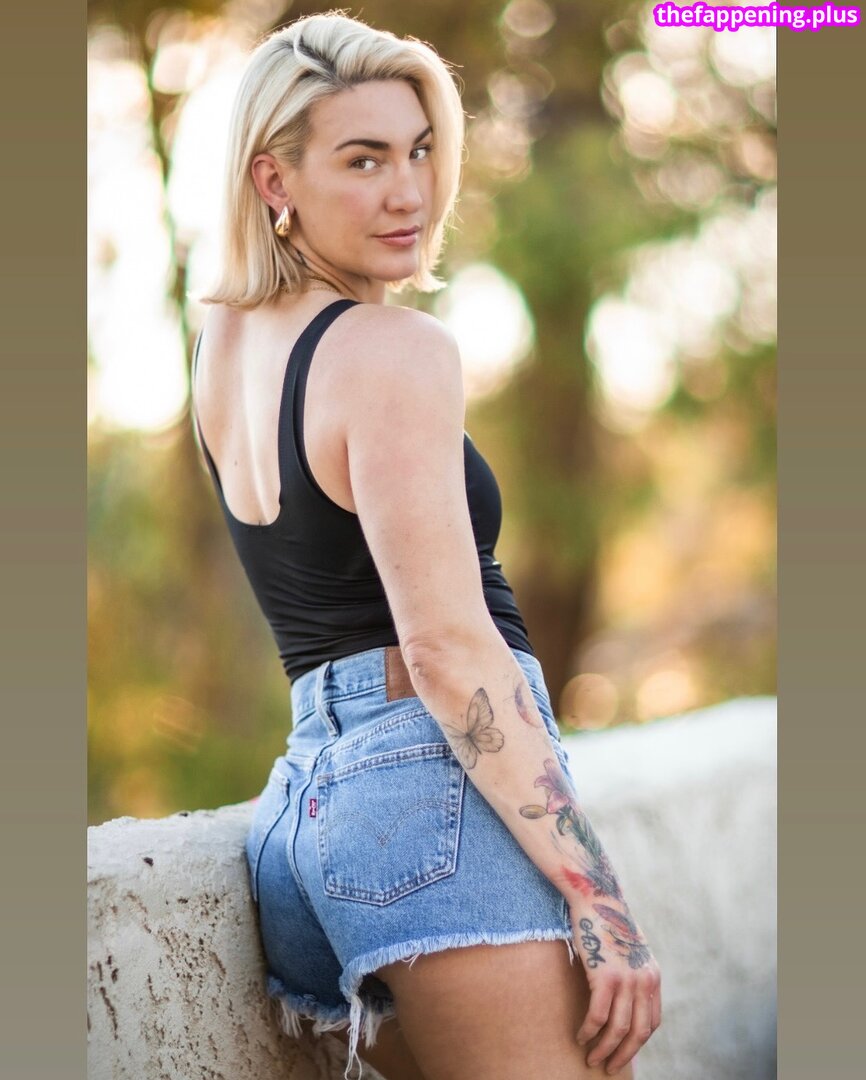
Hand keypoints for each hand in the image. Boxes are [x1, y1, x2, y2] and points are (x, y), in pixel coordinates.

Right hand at [569, 900, 661, 1074]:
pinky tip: (579, 1036)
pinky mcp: (605, 976)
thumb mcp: (631, 949)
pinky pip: (597, 1015)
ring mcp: (626, 979)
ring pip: (618, 1029)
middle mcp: (644, 980)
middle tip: (607, 1066)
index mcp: (652, 976)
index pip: (652, 1021)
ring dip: (604, 1048)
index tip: (623, 1050)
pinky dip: (589, 1031)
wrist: (597, 897)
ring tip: (591, 1058)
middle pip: (638, 1032)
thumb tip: (624, 996)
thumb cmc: (608, 921)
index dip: (637, 1041)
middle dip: (623, 1054)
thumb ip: (634, 972)